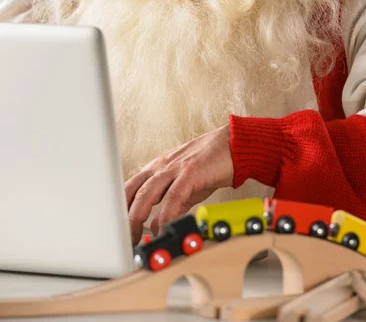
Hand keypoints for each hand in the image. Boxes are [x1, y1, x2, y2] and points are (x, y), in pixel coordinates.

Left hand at [125, 124, 233, 244]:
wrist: (232, 144)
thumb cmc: (210, 162)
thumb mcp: (186, 184)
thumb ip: (172, 203)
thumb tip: (159, 225)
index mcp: (157, 168)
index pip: (130, 188)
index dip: (119, 208)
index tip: (115, 228)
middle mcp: (162, 167)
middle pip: (134, 191)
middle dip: (125, 217)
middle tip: (122, 239)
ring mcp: (175, 168)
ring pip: (148, 192)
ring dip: (138, 217)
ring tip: (135, 237)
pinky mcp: (191, 172)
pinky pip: (174, 196)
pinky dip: (166, 214)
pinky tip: (163, 228)